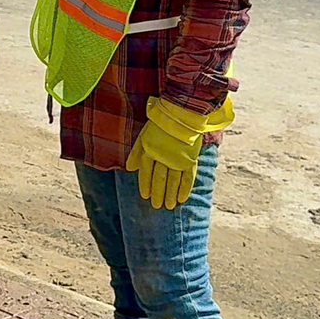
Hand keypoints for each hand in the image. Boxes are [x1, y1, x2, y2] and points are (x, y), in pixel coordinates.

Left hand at [125, 95, 234, 209]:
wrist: (182, 112)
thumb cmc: (161, 123)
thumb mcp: (144, 135)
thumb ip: (137, 152)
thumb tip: (129, 168)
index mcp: (150, 150)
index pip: (146, 172)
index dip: (145, 185)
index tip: (145, 196)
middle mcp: (163, 157)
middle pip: (159, 179)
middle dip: (158, 194)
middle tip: (157, 206)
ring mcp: (178, 158)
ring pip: (173, 181)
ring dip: (171, 195)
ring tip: (169, 206)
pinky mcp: (190, 158)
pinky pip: (188, 177)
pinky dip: (185, 188)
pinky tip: (183, 198)